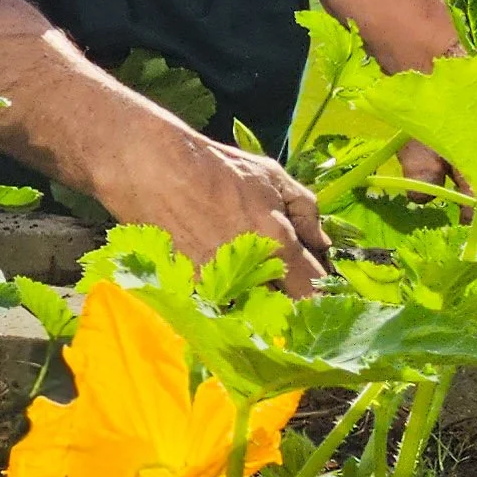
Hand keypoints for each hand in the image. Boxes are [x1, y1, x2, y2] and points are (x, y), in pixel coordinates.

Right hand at [130, 129, 333, 293]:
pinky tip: (216, 267)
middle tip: (284, 278)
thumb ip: (306, 211)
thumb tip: (323, 245)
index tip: (318, 285)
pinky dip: (225, 292)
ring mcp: (220, 283)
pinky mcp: (192, 288)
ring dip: (256, 298)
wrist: (153, 170)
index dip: (321, 291)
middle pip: (284, 307)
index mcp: (279, 243)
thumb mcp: (271, 175)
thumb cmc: (216, 168)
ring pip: (250, 308)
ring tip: (249, 272)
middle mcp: (252, 271)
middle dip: (289, 297)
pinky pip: (220, 300)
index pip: (314, 290)